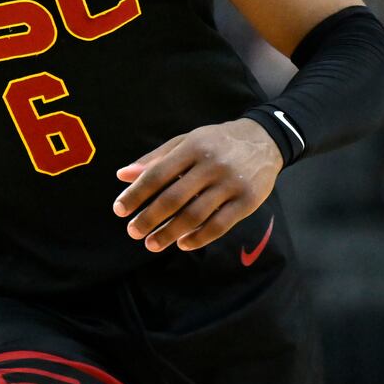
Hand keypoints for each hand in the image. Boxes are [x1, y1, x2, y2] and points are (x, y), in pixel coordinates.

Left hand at [113, 118, 283, 252]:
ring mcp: (231, 184)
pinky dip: (199, 238)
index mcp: (192, 147)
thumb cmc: (216, 142)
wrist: (264, 139)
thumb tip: (122, 175)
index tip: (119, 210)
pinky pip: (220, 226)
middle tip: (132, 232)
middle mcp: (211, 165)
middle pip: (174, 198)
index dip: (136, 194)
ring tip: (152, 244)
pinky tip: (182, 244)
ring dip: (170, 233)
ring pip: (195, 215)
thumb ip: (154, 159)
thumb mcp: (185, 141)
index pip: (157, 174)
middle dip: (150, 218)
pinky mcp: (247, 201)